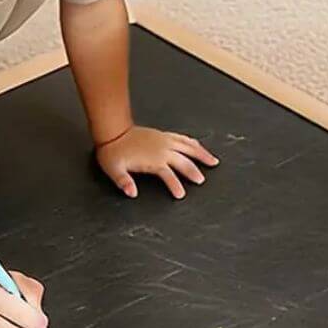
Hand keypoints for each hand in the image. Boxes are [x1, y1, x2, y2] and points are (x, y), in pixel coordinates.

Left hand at [96, 126, 218, 199]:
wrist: (113, 131)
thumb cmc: (113, 152)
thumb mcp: (114, 170)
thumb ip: (124, 182)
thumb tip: (131, 192)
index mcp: (153, 160)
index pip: (169, 175)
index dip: (176, 185)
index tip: (181, 195)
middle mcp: (162, 149)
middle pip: (183, 161)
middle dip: (194, 171)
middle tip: (201, 181)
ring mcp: (165, 141)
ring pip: (188, 147)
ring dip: (201, 154)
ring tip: (213, 161)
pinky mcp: (164, 135)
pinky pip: (183, 138)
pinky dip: (193, 143)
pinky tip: (199, 147)